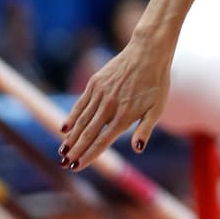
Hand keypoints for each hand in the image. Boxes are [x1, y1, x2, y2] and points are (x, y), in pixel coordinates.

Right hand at [59, 35, 171, 170]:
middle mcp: (110, 106)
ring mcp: (101, 94)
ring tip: (62, 151)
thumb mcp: (157, 108)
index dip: (89, 155)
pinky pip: (81, 104)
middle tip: (65, 164)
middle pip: (89, 133)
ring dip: (71, 137)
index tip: (78, 166)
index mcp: (125, 115)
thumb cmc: (156, 82)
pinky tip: (64, 128)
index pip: (102, 140)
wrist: (149, 52)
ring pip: (82, 120)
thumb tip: (136, 149)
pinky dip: (72, 117)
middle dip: (76, 150)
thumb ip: (145, 129)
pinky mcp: (95, 83)